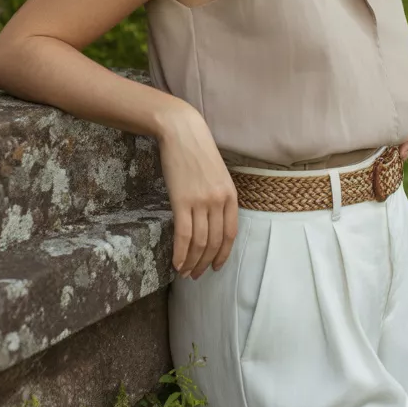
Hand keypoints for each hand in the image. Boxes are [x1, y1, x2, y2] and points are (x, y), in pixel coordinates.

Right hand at [157, 103, 238, 279]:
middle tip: (197, 274)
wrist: (182, 132)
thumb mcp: (217, 175)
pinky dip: (181, 253)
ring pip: (199, 242)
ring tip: (186, 273)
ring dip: (192, 262)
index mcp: (230, 195)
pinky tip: (177, 263)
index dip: (223, 254)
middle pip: (214, 242)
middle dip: (206, 263)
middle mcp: (219, 201)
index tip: (216, 266)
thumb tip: (212, 222)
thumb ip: (218, 197)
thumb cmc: (198, 151)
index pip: (230, 234)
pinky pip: (184, 234)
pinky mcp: (182, 201)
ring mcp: (201, 202)